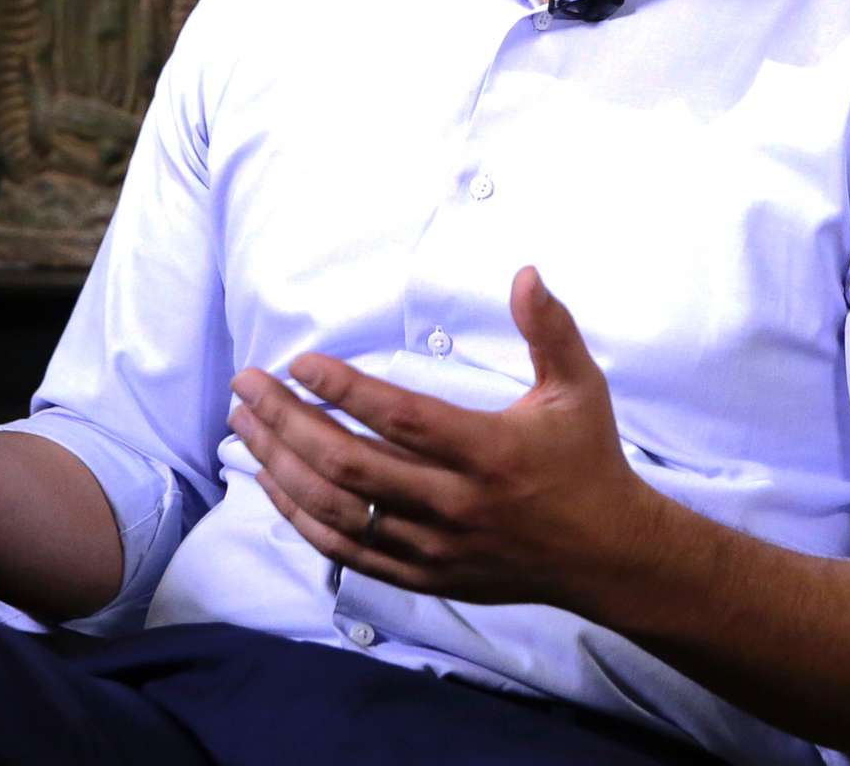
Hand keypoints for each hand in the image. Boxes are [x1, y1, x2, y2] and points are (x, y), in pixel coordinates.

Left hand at [227, 265, 662, 614]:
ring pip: (339, 512)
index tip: (301, 361)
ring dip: (283, 467)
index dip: (345, 390)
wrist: (605, 556)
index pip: (402, 419)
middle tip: (249, 385)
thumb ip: (549, 329)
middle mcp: (456, 504)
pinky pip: (347, 551)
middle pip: (352, 465)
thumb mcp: (579, 388)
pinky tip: (272, 484)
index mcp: (490, 452)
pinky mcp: (424, 576)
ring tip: (244, 426)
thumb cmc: (587, 460)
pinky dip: (302, 518)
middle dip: (288, 422)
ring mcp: (435, 547)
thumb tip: (525, 272)